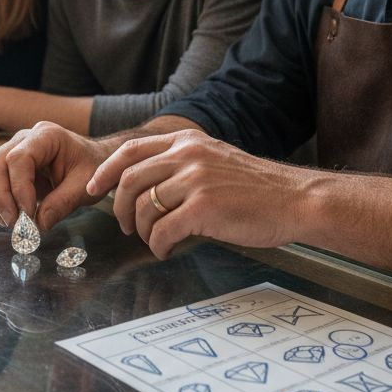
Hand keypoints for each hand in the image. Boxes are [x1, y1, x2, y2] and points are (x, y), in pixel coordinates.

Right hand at [0, 122, 115, 231]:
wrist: (90, 160)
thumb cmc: (90, 167)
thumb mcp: (85, 186)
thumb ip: (63, 203)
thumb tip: (38, 225)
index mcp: (46, 136)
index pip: (19, 158)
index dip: (19, 188)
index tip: (28, 213)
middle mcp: (22, 139)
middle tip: (14, 223)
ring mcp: (8, 150)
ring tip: (10, 223)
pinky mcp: (2, 166)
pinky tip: (4, 217)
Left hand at [86, 129, 303, 258]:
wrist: (296, 200)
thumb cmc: (258, 188)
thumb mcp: (215, 159)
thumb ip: (182, 164)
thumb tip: (145, 185)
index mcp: (188, 141)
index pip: (131, 151)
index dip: (106, 172)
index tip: (95, 189)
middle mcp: (188, 155)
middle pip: (129, 180)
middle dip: (121, 208)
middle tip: (126, 226)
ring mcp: (195, 180)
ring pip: (145, 208)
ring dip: (144, 231)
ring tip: (156, 241)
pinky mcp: (204, 207)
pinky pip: (163, 231)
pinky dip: (159, 245)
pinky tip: (168, 250)